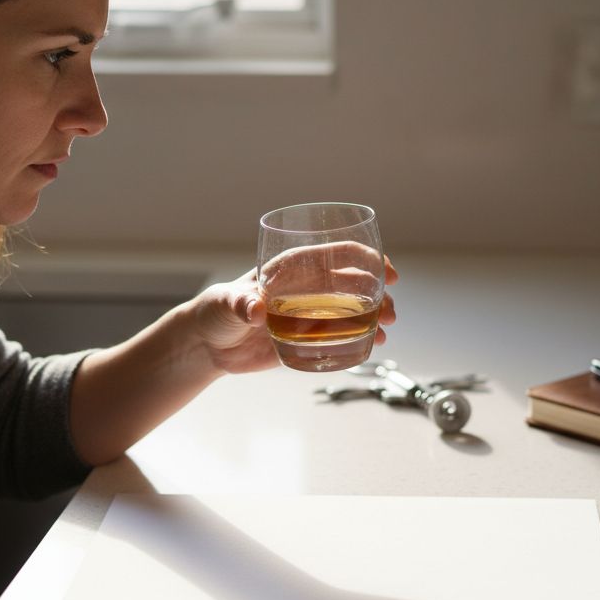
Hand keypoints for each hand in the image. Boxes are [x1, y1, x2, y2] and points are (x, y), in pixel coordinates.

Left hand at [190, 256, 398, 374]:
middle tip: (390, 312)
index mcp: (293, 267)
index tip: (386, 273)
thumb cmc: (216, 311)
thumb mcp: (227, 303)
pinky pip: (342, 335)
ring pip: (354, 309)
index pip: (338, 254)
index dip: (367, 259)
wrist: (208, 345)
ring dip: (376, 315)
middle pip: (354, 283)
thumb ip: (242, 305)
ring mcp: (311, 312)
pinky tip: (376, 343)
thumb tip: (257, 310)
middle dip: (379, 293)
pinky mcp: (308, 338)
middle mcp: (308, 286)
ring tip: (387, 329)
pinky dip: (362, 337)